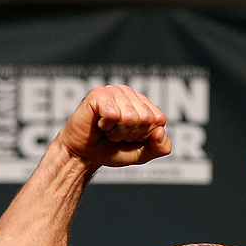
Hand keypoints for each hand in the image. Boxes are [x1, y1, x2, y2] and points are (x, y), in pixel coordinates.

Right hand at [56, 85, 171, 168]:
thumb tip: (160, 131)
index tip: (130, 137)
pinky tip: (99, 124)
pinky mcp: (99, 94)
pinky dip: (106, 126)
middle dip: (131, 135)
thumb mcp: (143, 154)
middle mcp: (131, 94)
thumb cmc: (112, 150)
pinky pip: (113, 114)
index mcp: (144, 105)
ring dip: (117, 132)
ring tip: (107, 130)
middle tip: (116, 134)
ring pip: (130, 117)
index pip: (159, 120)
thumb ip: (160, 147)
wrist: (85, 155)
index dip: (145, 135)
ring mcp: (115, 91)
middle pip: (145, 118)